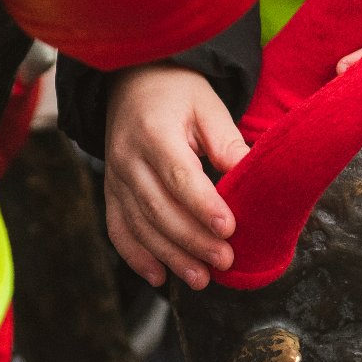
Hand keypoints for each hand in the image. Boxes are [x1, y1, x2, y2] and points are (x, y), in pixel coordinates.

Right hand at [104, 64, 247, 289]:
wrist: (132, 83)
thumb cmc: (177, 93)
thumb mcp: (208, 105)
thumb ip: (226, 141)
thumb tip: (250, 175)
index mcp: (154, 132)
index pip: (179, 176)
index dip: (203, 206)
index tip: (228, 229)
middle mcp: (128, 158)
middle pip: (159, 208)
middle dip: (192, 240)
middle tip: (224, 261)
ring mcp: (115, 178)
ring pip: (139, 225)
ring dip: (170, 256)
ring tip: (201, 278)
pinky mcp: (111, 192)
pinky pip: (118, 229)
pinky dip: (137, 256)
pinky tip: (160, 276)